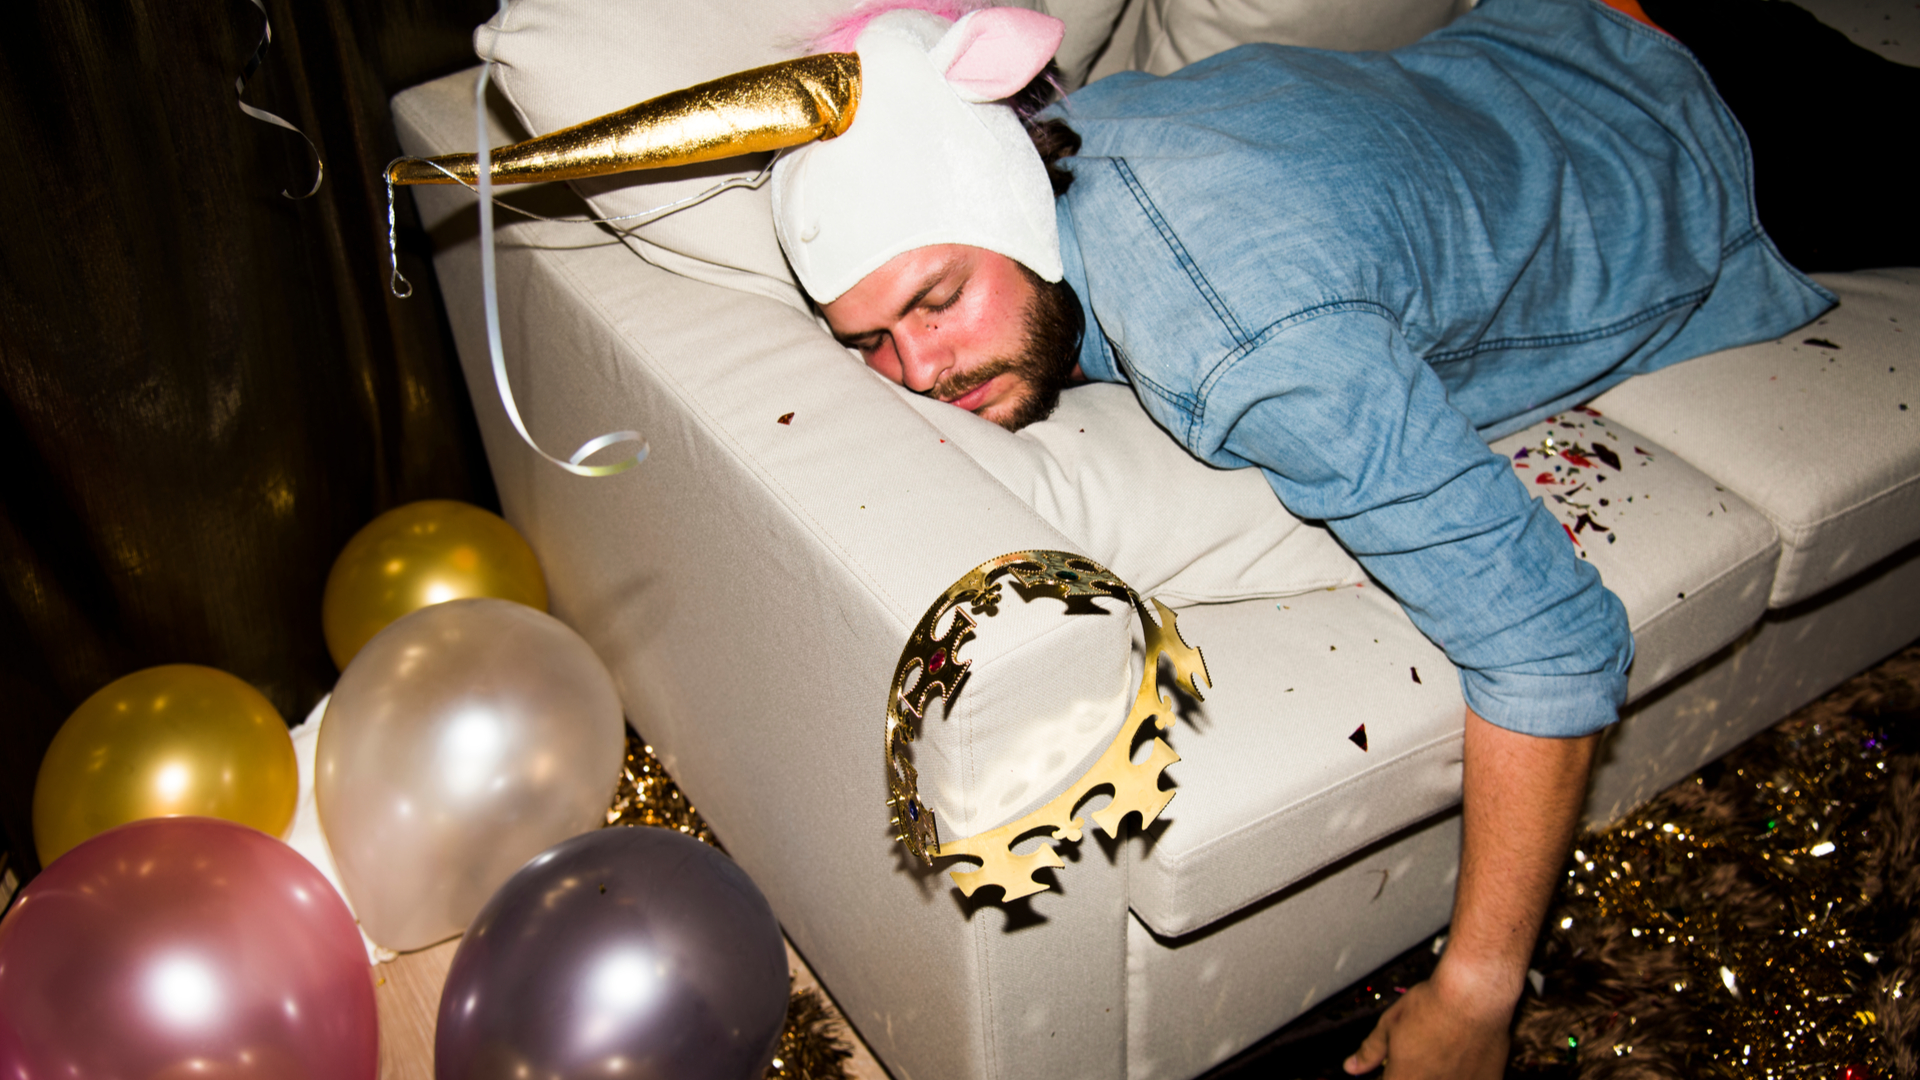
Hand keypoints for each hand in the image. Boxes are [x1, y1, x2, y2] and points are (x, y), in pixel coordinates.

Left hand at [1342, 966, 1513, 1078]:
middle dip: (1410, 1073)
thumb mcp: (1391, 1024)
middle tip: (1418, 1057)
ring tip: (1440, 1054)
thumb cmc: (1434, 1005)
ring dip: (1435, 1074)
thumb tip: (1353, 1065)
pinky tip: (1461, 1060)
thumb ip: (1371, 1050)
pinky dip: (1461, 1075)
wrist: (1475, 994)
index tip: (1391, 1068)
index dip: (1386, 1076)